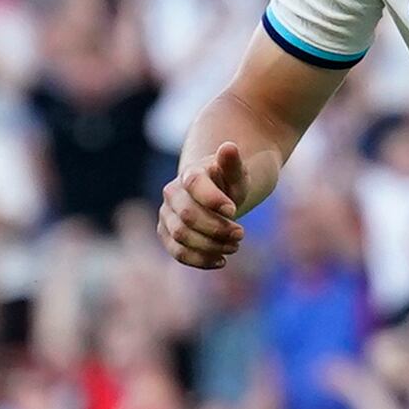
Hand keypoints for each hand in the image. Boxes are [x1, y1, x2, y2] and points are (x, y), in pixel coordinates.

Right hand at [158, 141, 245, 269]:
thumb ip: (233, 163)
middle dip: (216, 228)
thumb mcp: (237, 173)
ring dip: (210, 246)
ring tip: (234, 247)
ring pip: (181, 237)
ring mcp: (166, 215)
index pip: (195, 185)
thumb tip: (229, 147)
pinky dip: (200, 260)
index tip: (234, 210)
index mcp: (191, 174)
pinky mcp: (167, 235)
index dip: (213, 200)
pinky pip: (178, 253)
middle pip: (188, 216)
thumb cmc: (228, 183)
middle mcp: (172, 193)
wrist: (215, 196)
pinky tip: (221, 261)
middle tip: (241, 234)